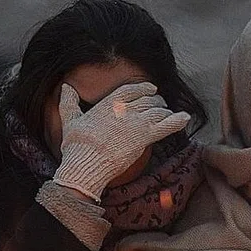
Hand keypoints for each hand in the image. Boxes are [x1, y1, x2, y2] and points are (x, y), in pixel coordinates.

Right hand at [53, 82, 189, 200]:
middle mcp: (125, 110)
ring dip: (165, 111)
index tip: (151, 88)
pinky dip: (178, 121)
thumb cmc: (76, 145)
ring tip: (169, 114)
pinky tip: (185, 118)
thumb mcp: (70, 120)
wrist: (86, 163)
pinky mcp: (145, 137)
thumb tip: (65, 87)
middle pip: (148, 100)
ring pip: (158, 110)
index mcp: (108, 104)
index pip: (131, 90)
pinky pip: (167, 126)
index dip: (144, 88)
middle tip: (161, 104)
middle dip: (157, 100)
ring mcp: (137, 122)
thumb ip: (69, 102)